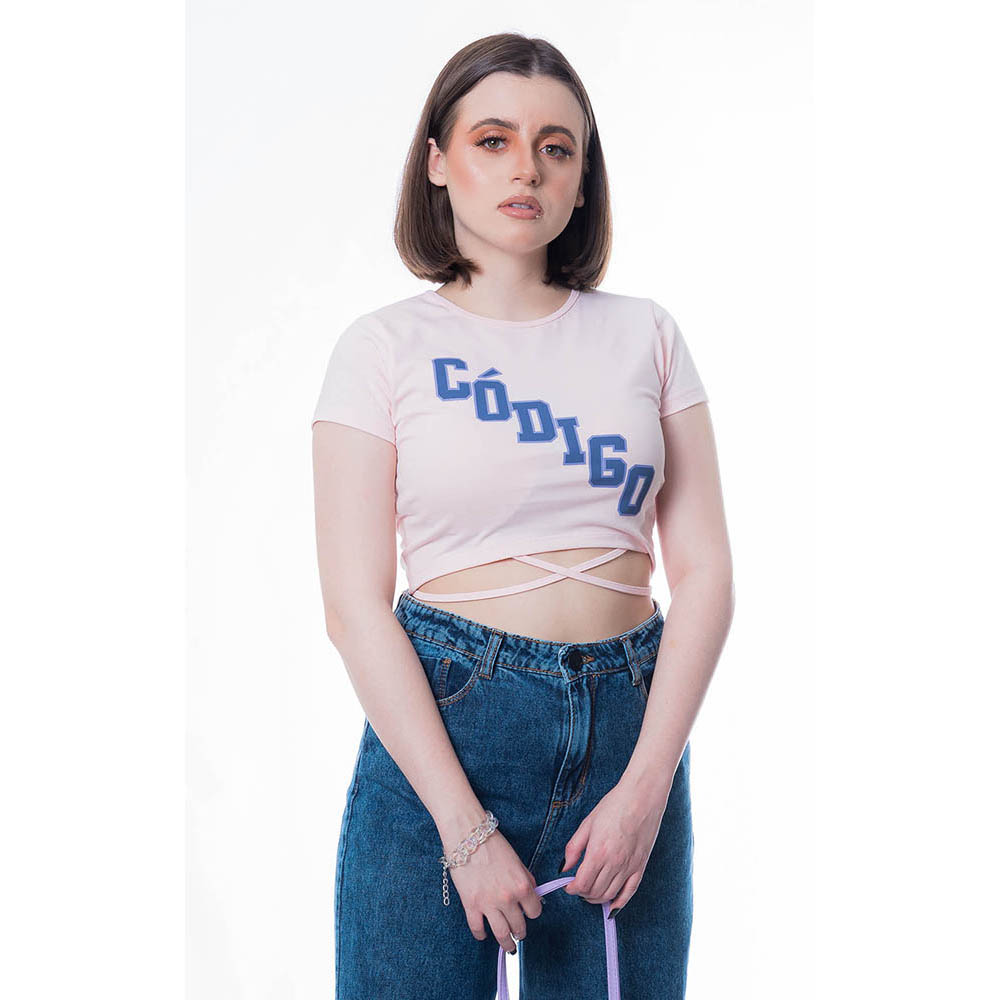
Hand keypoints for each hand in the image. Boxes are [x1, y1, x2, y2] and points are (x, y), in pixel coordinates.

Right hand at [448, 829, 543, 953]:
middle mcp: (508, 897)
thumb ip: (526, 879)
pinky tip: (483, 934)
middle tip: (518, 933)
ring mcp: (489, 903)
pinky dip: (481, 935)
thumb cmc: (492, 843)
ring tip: (508, 945)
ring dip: (506, 943)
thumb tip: (533, 895)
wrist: (467, 834)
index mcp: (522, 885)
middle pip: (519, 926)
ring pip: (502, 934)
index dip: (532, 912)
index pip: (535, 911)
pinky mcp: (471, 905)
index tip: (527, 913)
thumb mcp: (516, 860)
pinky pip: (478, 929)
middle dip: (520, 932)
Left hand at [560, 778, 666, 912]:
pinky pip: (630, 892)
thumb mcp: (587, 823)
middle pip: (595, 892)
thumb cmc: (613, 806)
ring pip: (610, 895)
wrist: (641, 797)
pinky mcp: (641, 866)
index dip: (572, 889)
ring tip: (590, 893)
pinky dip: (619, 903)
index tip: (568, 885)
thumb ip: (573, 848)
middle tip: (578, 887)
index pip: (582, 884)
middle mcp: (614, 863)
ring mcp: (629, 866)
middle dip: (583, 894)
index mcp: (598, 852)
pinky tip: (611, 906)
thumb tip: (563, 868)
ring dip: (598, 899)